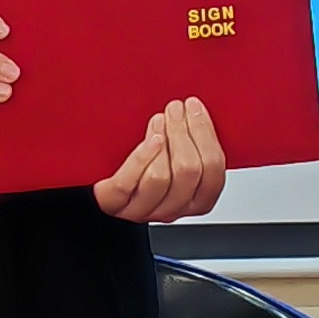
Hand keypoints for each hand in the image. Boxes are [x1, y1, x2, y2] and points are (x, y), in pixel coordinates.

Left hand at [94, 95, 229, 222]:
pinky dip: (141, 157)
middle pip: (189, 172)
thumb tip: (198, 109)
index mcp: (197, 200)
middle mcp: (173, 209)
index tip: (195, 108)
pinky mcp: (116, 204)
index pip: (214, 170)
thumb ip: (192, 141)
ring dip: (163, 141)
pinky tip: (150, 138)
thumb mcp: (176, 157)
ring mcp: (143, 209)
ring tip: (160, 119)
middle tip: (176, 108)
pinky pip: (128, 183)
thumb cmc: (145, 171)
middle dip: (184, 132)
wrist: (105, 195)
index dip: (206, 135)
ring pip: (160, 178)